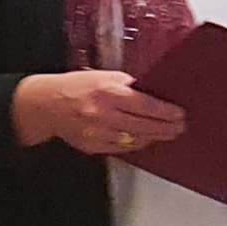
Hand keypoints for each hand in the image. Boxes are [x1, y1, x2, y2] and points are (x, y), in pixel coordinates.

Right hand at [11, 69, 187, 156]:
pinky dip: (136, 145)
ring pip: (134, 140)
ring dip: (154, 138)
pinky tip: (145, 140)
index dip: (166, 112)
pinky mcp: (93, 146)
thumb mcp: (104, 76)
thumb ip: (129, 85)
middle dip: (166, 128)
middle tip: (180, 127)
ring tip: (168, 134)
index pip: (146, 105)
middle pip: (144, 126)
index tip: (180, 114)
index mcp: (108, 92)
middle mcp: (103, 114)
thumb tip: (154, 92)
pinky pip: (121, 149)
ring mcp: (98, 133)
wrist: (46, 105)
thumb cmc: (77, 86)